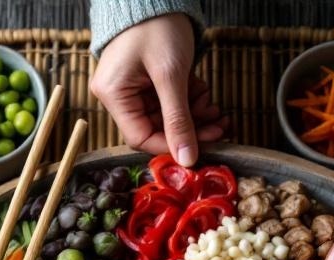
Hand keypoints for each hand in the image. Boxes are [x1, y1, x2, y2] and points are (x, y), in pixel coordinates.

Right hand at [90, 13, 225, 166]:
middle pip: (157, 129)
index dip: (170, 146)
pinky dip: (190, 102)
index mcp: (113, 94)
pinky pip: (171, 102)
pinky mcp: (148, 82)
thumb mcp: (170, 74)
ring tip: (215, 109)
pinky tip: (205, 96)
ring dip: (194, 116)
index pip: (140, 138)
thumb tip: (187, 160)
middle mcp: (119, 95)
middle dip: (189, 129)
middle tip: (219, 127)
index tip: (199, 148)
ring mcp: (134, 88)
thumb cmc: (157, 25)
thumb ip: (179, 119)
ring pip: (168, 118)